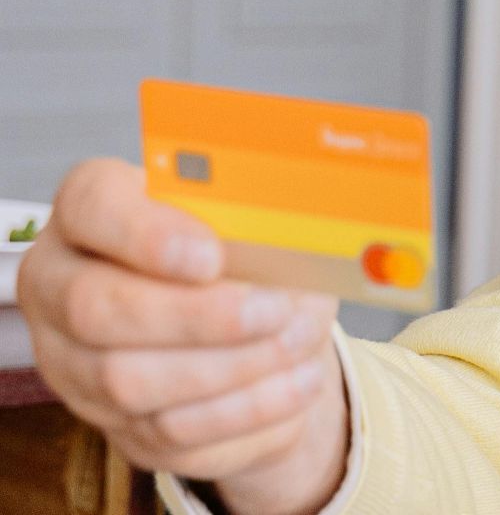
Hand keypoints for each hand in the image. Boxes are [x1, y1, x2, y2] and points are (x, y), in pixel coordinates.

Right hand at [18, 159, 348, 514]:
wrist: (251, 318)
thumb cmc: (246, 249)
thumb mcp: (262, 219)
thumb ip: (263, 220)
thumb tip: (299, 245)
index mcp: (89, 210)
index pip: (90, 206)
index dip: (146, 235)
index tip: (212, 257)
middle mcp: (59, 284)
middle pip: (95, 308)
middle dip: (197, 316)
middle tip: (274, 311)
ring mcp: (73, 363)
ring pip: (127, 381)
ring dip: (230, 368)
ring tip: (298, 346)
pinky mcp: (115, 424)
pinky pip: (169, 433)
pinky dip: (244, 411)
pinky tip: (296, 384)